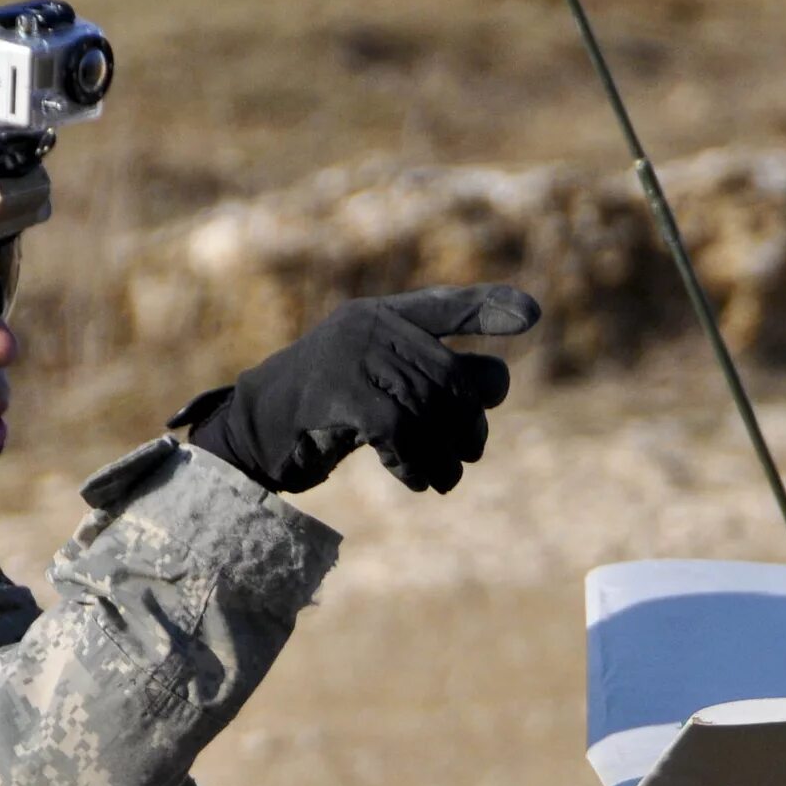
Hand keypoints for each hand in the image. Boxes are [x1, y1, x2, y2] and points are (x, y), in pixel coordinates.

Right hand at [171, 284, 540, 494]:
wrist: (252, 435)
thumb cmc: (320, 413)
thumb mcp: (373, 383)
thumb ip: (425, 376)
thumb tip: (497, 385)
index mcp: (380, 315)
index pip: (445, 306)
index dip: (490, 308)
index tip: (532, 316)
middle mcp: (368, 326)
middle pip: (453, 376)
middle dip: (470, 423)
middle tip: (468, 453)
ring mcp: (350, 356)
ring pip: (432, 409)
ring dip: (448, 455)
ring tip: (445, 477)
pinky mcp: (337, 395)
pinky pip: (402, 431)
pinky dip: (418, 462)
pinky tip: (417, 479)